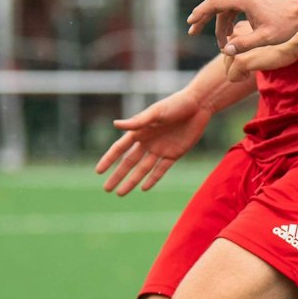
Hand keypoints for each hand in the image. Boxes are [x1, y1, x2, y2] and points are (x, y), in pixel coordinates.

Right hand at [94, 91, 210, 194]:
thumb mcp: (156, 112)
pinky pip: (161, 170)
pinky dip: (153, 179)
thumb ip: (137, 122)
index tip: (98, 171)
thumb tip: (115, 125)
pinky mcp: (174, 154)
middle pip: (129, 163)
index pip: (120, 148)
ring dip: (132, 181)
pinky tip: (143, 188)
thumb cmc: (176, 104)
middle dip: (118, 176)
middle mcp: (147, 142)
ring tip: (120, 194)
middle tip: (106, 189)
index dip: (109, 160)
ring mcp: (160, 149)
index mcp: (140, 131)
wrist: (199, 105)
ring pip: (142, 169)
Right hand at [187, 0, 297, 54]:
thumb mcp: (265, 38)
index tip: (190, 24)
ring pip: (225, 6)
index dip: (199, 14)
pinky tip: (231, 31)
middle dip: (204, 19)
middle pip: (216, 3)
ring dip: (220, 23)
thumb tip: (226, 50)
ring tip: (222, 42)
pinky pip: (234, 4)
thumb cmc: (287, 23)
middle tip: (193, 32)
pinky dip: (229, 17)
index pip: (213, 4)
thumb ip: (244, 44)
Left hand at [221, 42, 297, 82]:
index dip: (239, 55)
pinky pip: (231, 76)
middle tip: (253, 64)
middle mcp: (234, 37)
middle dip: (237, 65)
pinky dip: (240, 78)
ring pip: (227, 68)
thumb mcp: (262, 36)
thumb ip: (249, 40)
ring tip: (252, 69)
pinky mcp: (240, 61)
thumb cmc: (282, 41)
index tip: (253, 56)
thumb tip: (237, 53)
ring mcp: (236, 49)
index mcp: (239, 29)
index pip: (229, 47)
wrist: (293, 42)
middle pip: (226, 58)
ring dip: (239, 72)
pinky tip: (251, 74)